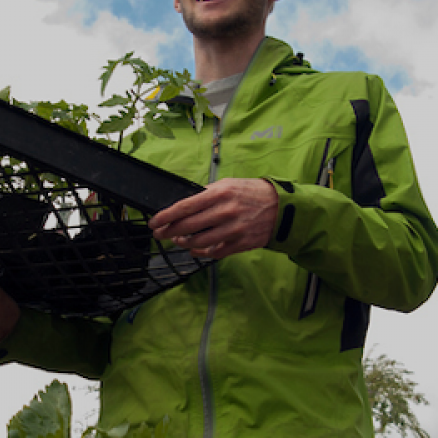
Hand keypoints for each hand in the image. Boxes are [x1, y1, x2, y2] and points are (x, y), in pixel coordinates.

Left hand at [148, 178, 277, 259]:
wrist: (282, 207)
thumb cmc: (252, 193)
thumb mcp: (229, 185)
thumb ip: (207, 194)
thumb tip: (184, 206)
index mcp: (220, 193)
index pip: (185, 206)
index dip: (166, 216)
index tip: (154, 222)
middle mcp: (225, 212)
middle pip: (188, 226)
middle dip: (169, 232)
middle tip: (160, 234)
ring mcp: (233, 229)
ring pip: (199, 242)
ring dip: (184, 243)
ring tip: (178, 240)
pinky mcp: (241, 243)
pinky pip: (215, 252)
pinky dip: (201, 252)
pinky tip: (195, 248)